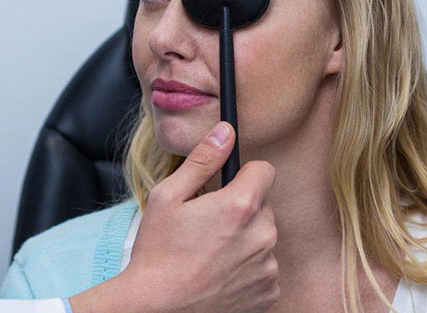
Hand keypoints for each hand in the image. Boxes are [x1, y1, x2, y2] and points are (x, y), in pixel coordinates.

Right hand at [70, 122, 278, 312]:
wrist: (159, 307)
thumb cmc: (158, 252)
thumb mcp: (167, 197)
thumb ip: (202, 161)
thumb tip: (225, 132)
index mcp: (240, 206)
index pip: (265, 170)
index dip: (245, 174)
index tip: (228, 185)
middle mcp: (262, 235)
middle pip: (263, 206)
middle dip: (241, 209)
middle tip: (208, 224)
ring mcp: (268, 267)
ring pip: (264, 237)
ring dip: (245, 239)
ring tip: (211, 252)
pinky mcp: (269, 292)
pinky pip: (265, 267)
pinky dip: (248, 268)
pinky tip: (220, 272)